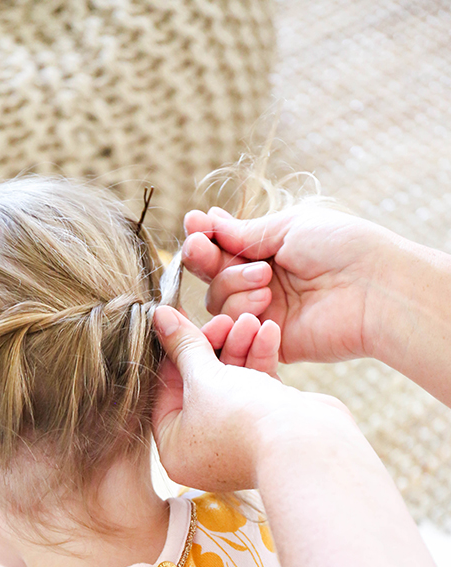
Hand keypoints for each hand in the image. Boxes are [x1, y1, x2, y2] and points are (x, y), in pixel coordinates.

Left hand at [152, 306, 350, 491]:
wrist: (307, 445)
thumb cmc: (244, 420)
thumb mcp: (203, 378)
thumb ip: (182, 346)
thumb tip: (159, 318)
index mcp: (176, 449)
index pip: (166, 390)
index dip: (174, 350)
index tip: (181, 319)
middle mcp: (204, 448)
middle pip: (199, 384)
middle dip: (214, 346)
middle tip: (226, 319)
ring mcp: (237, 437)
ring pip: (230, 381)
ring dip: (240, 346)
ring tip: (252, 321)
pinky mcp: (267, 424)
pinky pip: (255, 387)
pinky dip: (260, 360)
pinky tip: (269, 332)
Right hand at [182, 205, 395, 365]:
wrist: (373, 288)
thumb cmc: (341, 248)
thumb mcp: (288, 227)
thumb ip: (245, 233)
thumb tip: (209, 221)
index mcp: (270, 252)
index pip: (223, 247)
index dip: (204, 238)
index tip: (194, 225)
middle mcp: (263, 283)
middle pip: (212, 277)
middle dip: (207, 260)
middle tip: (205, 249)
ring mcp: (265, 313)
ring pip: (217, 303)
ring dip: (233, 286)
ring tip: (266, 281)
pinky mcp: (269, 342)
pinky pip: (233, 332)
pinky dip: (240, 314)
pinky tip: (263, 301)